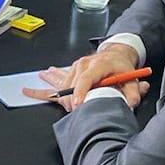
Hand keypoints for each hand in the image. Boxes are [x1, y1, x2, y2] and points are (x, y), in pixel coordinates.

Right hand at [21, 43, 138, 110]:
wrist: (115, 54)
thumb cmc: (121, 66)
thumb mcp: (131, 79)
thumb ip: (133, 93)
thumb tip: (130, 104)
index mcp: (98, 65)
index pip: (86, 79)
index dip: (80, 92)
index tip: (77, 104)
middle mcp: (83, 64)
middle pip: (70, 83)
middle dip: (69, 99)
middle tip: (71, 111)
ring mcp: (76, 67)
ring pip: (62, 82)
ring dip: (57, 94)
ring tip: (32, 92)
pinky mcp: (72, 71)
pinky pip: (58, 81)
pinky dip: (48, 86)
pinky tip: (32, 89)